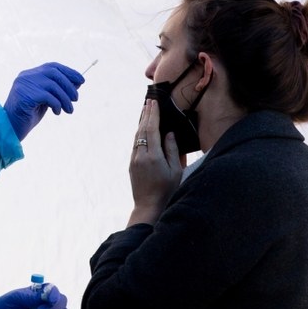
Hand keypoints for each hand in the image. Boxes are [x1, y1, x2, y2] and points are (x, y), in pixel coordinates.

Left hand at [0, 284, 68, 308]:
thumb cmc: (3, 307)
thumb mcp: (15, 299)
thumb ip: (33, 297)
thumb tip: (50, 296)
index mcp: (37, 292)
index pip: (53, 291)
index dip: (54, 297)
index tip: (47, 303)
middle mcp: (44, 302)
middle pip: (62, 302)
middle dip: (54, 308)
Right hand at [3, 62, 83, 140]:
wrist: (10, 128)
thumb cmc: (28, 115)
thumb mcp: (45, 100)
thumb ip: (57, 90)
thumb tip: (78, 82)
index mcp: (29, 74)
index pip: (52, 67)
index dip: (68, 72)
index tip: (81, 81)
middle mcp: (26, 76)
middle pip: (53, 73)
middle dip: (69, 85)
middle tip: (76, 99)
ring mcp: (24, 85)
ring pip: (52, 85)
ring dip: (65, 99)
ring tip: (69, 110)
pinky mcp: (25, 96)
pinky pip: (48, 96)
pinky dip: (57, 104)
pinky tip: (57, 112)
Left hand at [128, 99, 183, 225]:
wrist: (149, 206)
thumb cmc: (167, 190)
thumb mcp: (176, 170)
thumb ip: (172, 150)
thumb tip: (169, 133)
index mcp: (153, 156)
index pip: (152, 129)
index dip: (153, 115)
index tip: (153, 103)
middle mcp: (140, 156)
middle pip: (142, 130)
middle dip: (146, 115)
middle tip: (149, 101)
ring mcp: (134, 160)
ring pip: (137, 137)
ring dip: (141, 123)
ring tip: (145, 111)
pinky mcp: (131, 165)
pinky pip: (135, 144)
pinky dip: (139, 134)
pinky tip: (143, 130)